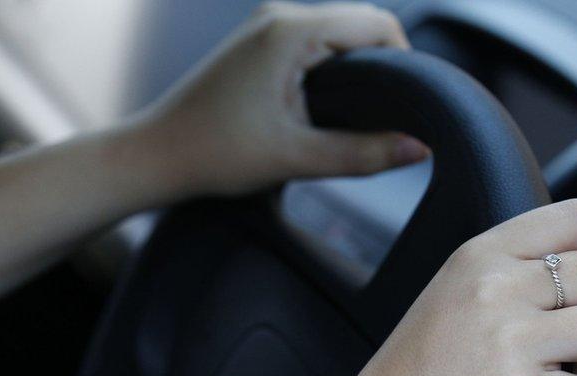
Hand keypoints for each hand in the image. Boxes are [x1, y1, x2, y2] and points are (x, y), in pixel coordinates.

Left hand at [138, 1, 428, 196]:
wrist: (157, 155)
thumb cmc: (215, 153)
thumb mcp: (296, 157)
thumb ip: (363, 153)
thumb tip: (419, 149)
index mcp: (291, 31)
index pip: (379, 25)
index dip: (405, 63)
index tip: (406, 107)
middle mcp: (278, 16)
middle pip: (361, 25)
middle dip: (381, 67)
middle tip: (381, 118)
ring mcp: (265, 26)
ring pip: (337, 34)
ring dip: (355, 69)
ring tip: (350, 116)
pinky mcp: (257, 43)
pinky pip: (313, 44)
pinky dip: (330, 69)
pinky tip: (323, 107)